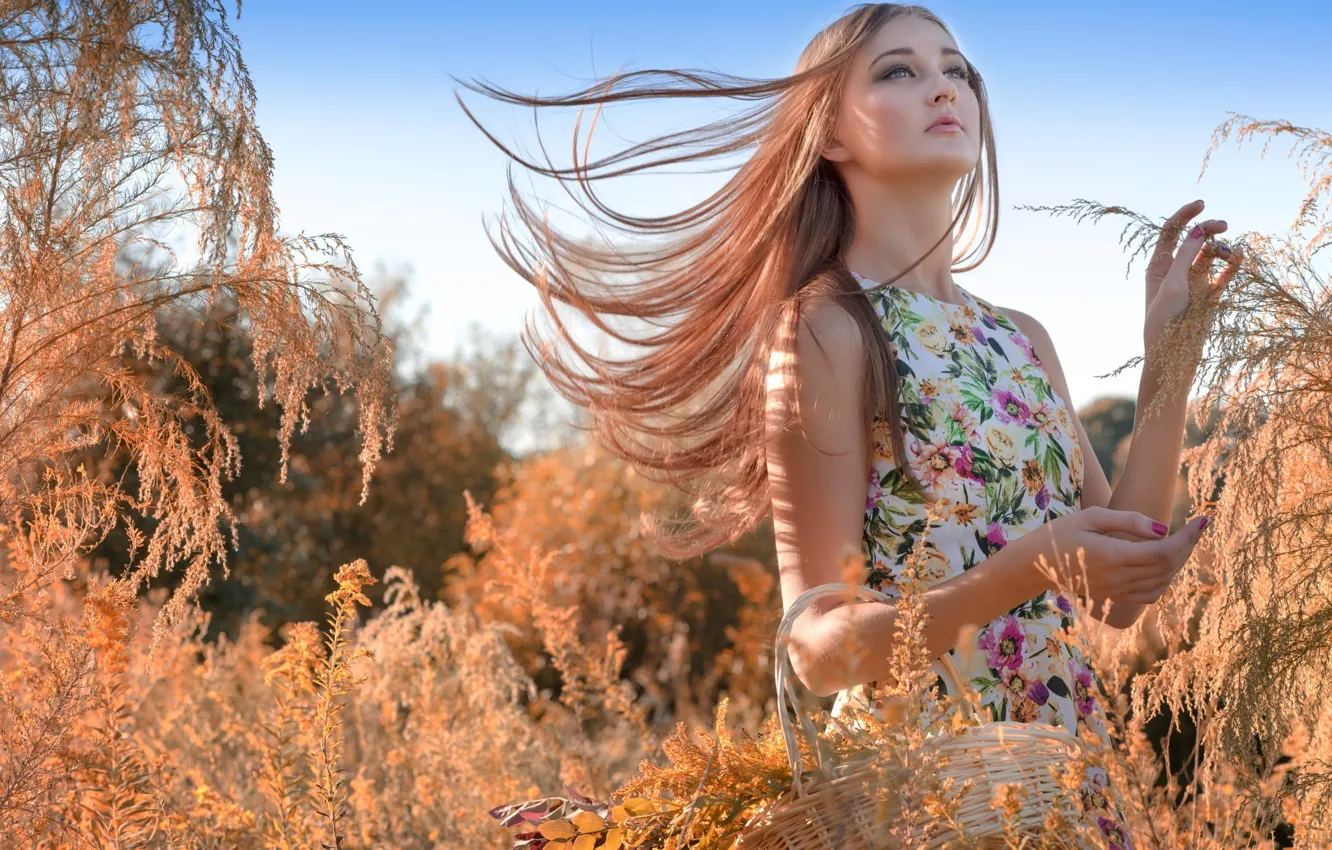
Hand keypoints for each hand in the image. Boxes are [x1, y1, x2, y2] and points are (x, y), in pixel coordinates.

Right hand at [1022, 506, 1210, 604]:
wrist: (1033, 567)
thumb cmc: (1059, 534)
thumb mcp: (1090, 517)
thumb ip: (1127, 521)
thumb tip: (1163, 529)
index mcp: (1113, 555)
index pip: (1163, 551)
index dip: (1188, 537)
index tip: (1201, 521)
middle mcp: (1118, 578)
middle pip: (1167, 566)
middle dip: (1188, 546)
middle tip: (1196, 528)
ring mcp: (1117, 591)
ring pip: (1162, 582)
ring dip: (1178, 563)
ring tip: (1182, 542)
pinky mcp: (1114, 597)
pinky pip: (1150, 594)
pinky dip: (1164, 580)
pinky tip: (1163, 564)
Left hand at [1143, 199, 1243, 354]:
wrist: (1173, 354)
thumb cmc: (1165, 321)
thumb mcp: (1173, 285)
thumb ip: (1186, 257)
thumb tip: (1198, 230)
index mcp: (1158, 266)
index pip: (1170, 233)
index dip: (1184, 216)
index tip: (1201, 204)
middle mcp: (1176, 271)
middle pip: (1194, 240)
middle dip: (1208, 229)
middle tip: (1223, 226)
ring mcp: (1195, 281)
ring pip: (1211, 254)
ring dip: (1221, 248)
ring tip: (1228, 253)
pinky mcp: (1210, 294)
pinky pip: (1225, 273)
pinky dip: (1233, 264)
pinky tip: (1240, 256)